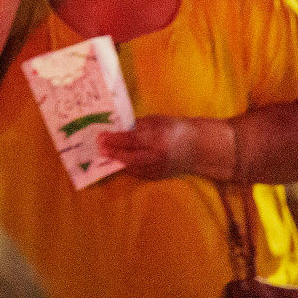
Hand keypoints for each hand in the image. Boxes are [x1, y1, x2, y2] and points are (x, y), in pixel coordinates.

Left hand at [99, 115, 223, 181]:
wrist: (197, 148)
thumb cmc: (174, 129)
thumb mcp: (156, 121)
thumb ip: (136, 126)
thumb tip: (116, 128)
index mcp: (158, 139)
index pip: (131, 140)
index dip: (114, 139)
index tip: (101, 136)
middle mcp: (158, 156)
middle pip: (129, 157)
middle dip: (113, 153)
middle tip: (100, 147)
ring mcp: (159, 169)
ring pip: (132, 167)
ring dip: (117, 161)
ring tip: (105, 153)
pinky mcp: (158, 176)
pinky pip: (138, 173)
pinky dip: (128, 166)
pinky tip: (119, 160)